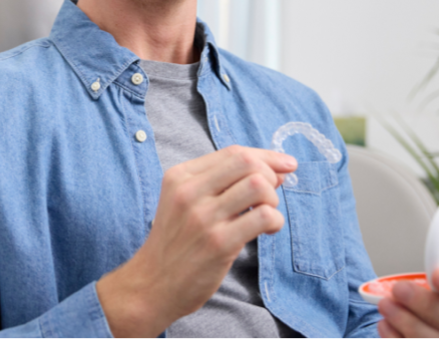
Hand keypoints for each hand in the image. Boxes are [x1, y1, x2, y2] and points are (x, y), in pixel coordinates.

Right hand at [97, 146, 296, 338]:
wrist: (152, 285)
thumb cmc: (176, 242)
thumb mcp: (185, 202)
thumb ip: (223, 183)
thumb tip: (276, 170)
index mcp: (180, 176)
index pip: (233, 152)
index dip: (266, 156)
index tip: (286, 164)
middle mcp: (189, 191)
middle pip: (247, 162)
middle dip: (270, 174)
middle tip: (270, 196)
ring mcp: (203, 217)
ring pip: (258, 186)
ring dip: (272, 199)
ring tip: (265, 214)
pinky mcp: (219, 243)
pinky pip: (263, 217)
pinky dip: (275, 221)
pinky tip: (268, 231)